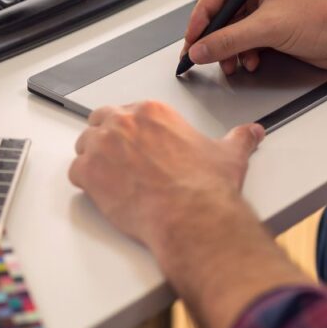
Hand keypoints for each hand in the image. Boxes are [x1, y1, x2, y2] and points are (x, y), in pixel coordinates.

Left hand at [69, 101, 264, 250]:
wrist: (193, 217)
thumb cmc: (206, 187)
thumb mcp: (228, 155)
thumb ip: (238, 139)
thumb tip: (251, 133)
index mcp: (154, 112)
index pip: (128, 111)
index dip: (130, 129)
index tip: (137, 144)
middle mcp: (125, 122)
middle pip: (100, 120)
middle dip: (106, 137)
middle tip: (120, 160)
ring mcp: (103, 146)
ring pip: (84, 145)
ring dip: (93, 159)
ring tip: (111, 179)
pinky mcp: (89, 173)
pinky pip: (75, 172)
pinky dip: (85, 182)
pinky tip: (103, 192)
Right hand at [183, 0, 326, 74]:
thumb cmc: (325, 17)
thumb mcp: (269, 28)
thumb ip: (229, 40)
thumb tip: (201, 48)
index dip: (201, 18)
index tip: (191, 40)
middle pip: (225, 13)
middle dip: (215, 38)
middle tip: (201, 56)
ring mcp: (271, 7)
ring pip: (236, 29)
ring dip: (230, 49)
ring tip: (230, 64)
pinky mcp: (278, 26)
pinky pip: (250, 39)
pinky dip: (246, 53)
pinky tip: (250, 62)